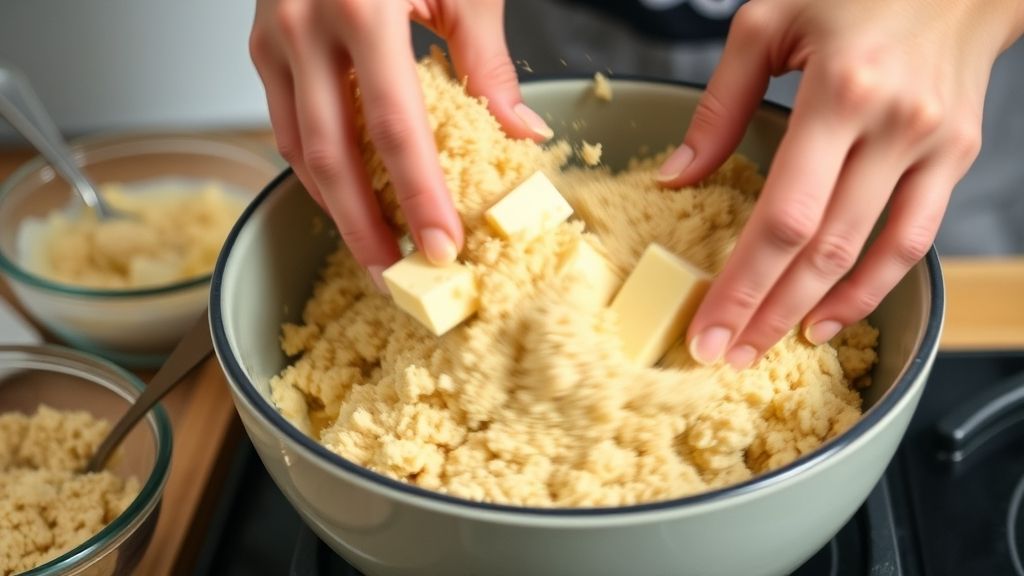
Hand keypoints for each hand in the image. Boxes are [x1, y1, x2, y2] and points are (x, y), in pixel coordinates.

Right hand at [248, 0, 551, 288]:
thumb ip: (486, 59)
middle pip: (331, 158)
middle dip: (364, 229)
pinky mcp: (261, 44)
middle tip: (397, 279)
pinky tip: (345, 195)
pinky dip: (316, 168)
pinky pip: (283, 123)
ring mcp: (272, 37)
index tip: (442, 248)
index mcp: (360, 8)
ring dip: (335, 209)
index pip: (394, 128)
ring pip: (297, 150)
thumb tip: (520, 131)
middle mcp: (303, 27)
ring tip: (373, 250)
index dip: (418, 196)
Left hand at [658, 0, 1023, 367]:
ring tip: (771, 345)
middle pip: (822, 249)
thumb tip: (676, 177)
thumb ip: (719, 105)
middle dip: (768, 312)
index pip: (783, 217)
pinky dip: (872, 286)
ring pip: (870, 256)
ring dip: (816, 311)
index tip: (707, 328)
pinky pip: (914, 241)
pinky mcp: (956, 158)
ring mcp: (933, 147)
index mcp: (840, 92)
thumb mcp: (768, 23)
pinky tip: (832, 314)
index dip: (742, 283)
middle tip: (727, 354)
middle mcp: (893, 126)